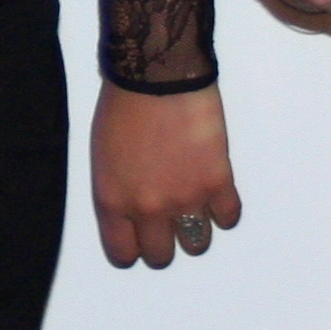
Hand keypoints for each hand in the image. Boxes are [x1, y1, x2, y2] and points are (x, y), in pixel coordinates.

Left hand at [90, 83, 240, 269]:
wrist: (156, 74)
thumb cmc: (123, 103)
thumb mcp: (102, 155)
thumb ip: (116, 190)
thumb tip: (130, 207)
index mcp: (112, 201)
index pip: (123, 253)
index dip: (133, 249)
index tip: (139, 242)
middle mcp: (147, 208)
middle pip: (161, 255)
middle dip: (163, 242)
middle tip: (167, 224)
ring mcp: (185, 198)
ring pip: (197, 244)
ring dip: (196, 229)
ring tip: (193, 208)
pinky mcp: (217, 182)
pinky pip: (228, 217)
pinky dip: (224, 210)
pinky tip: (217, 194)